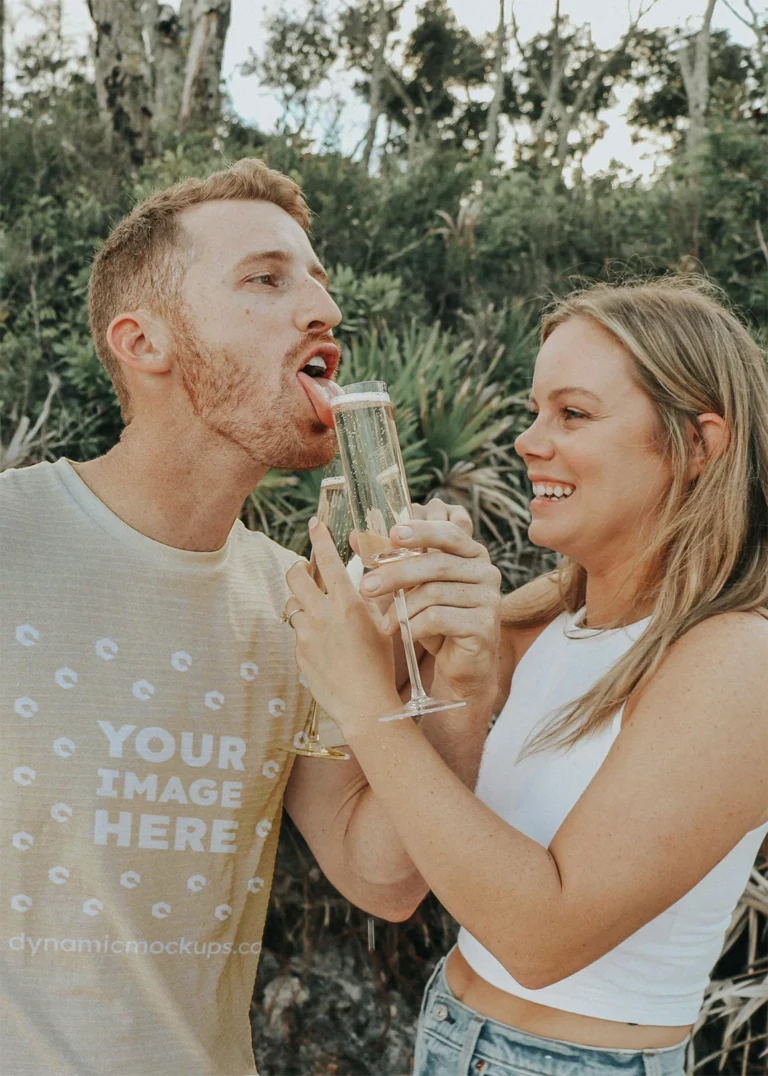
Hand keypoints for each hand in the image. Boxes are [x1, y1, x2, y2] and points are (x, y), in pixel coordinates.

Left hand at [285, 521, 402, 738]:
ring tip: (317, 610)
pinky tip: (324, 645)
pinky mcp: (299, 653)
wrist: (365, 705)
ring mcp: (307, 635)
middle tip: (305, 569)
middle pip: (295, 576)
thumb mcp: (384, 625)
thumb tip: (370, 578)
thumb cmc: (381, 665)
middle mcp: (323, 615)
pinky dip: (307, 631)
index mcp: (348, 603)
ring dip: (301, 601)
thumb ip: (374, 598)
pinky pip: (297, 633)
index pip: (327, 559)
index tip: (314, 524)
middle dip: (298, 567)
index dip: (319, 537)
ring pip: (292, 604)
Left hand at [359, 501, 501, 706]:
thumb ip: (390, 560)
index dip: (421, 531)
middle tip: (367, 587)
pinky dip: (414, 626)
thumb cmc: (436, 620)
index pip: (448, 532)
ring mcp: (489, 598)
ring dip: (402, 609)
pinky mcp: (484, 626)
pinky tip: (404, 634)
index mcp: (471, 554)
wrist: (462, 664)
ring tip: (386, 624)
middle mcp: (486, 572)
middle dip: (396, 574)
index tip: (393, 534)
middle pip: (436, 564)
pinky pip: (439, 618)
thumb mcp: (413, 587)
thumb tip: (354, 537)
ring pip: (434, 593)